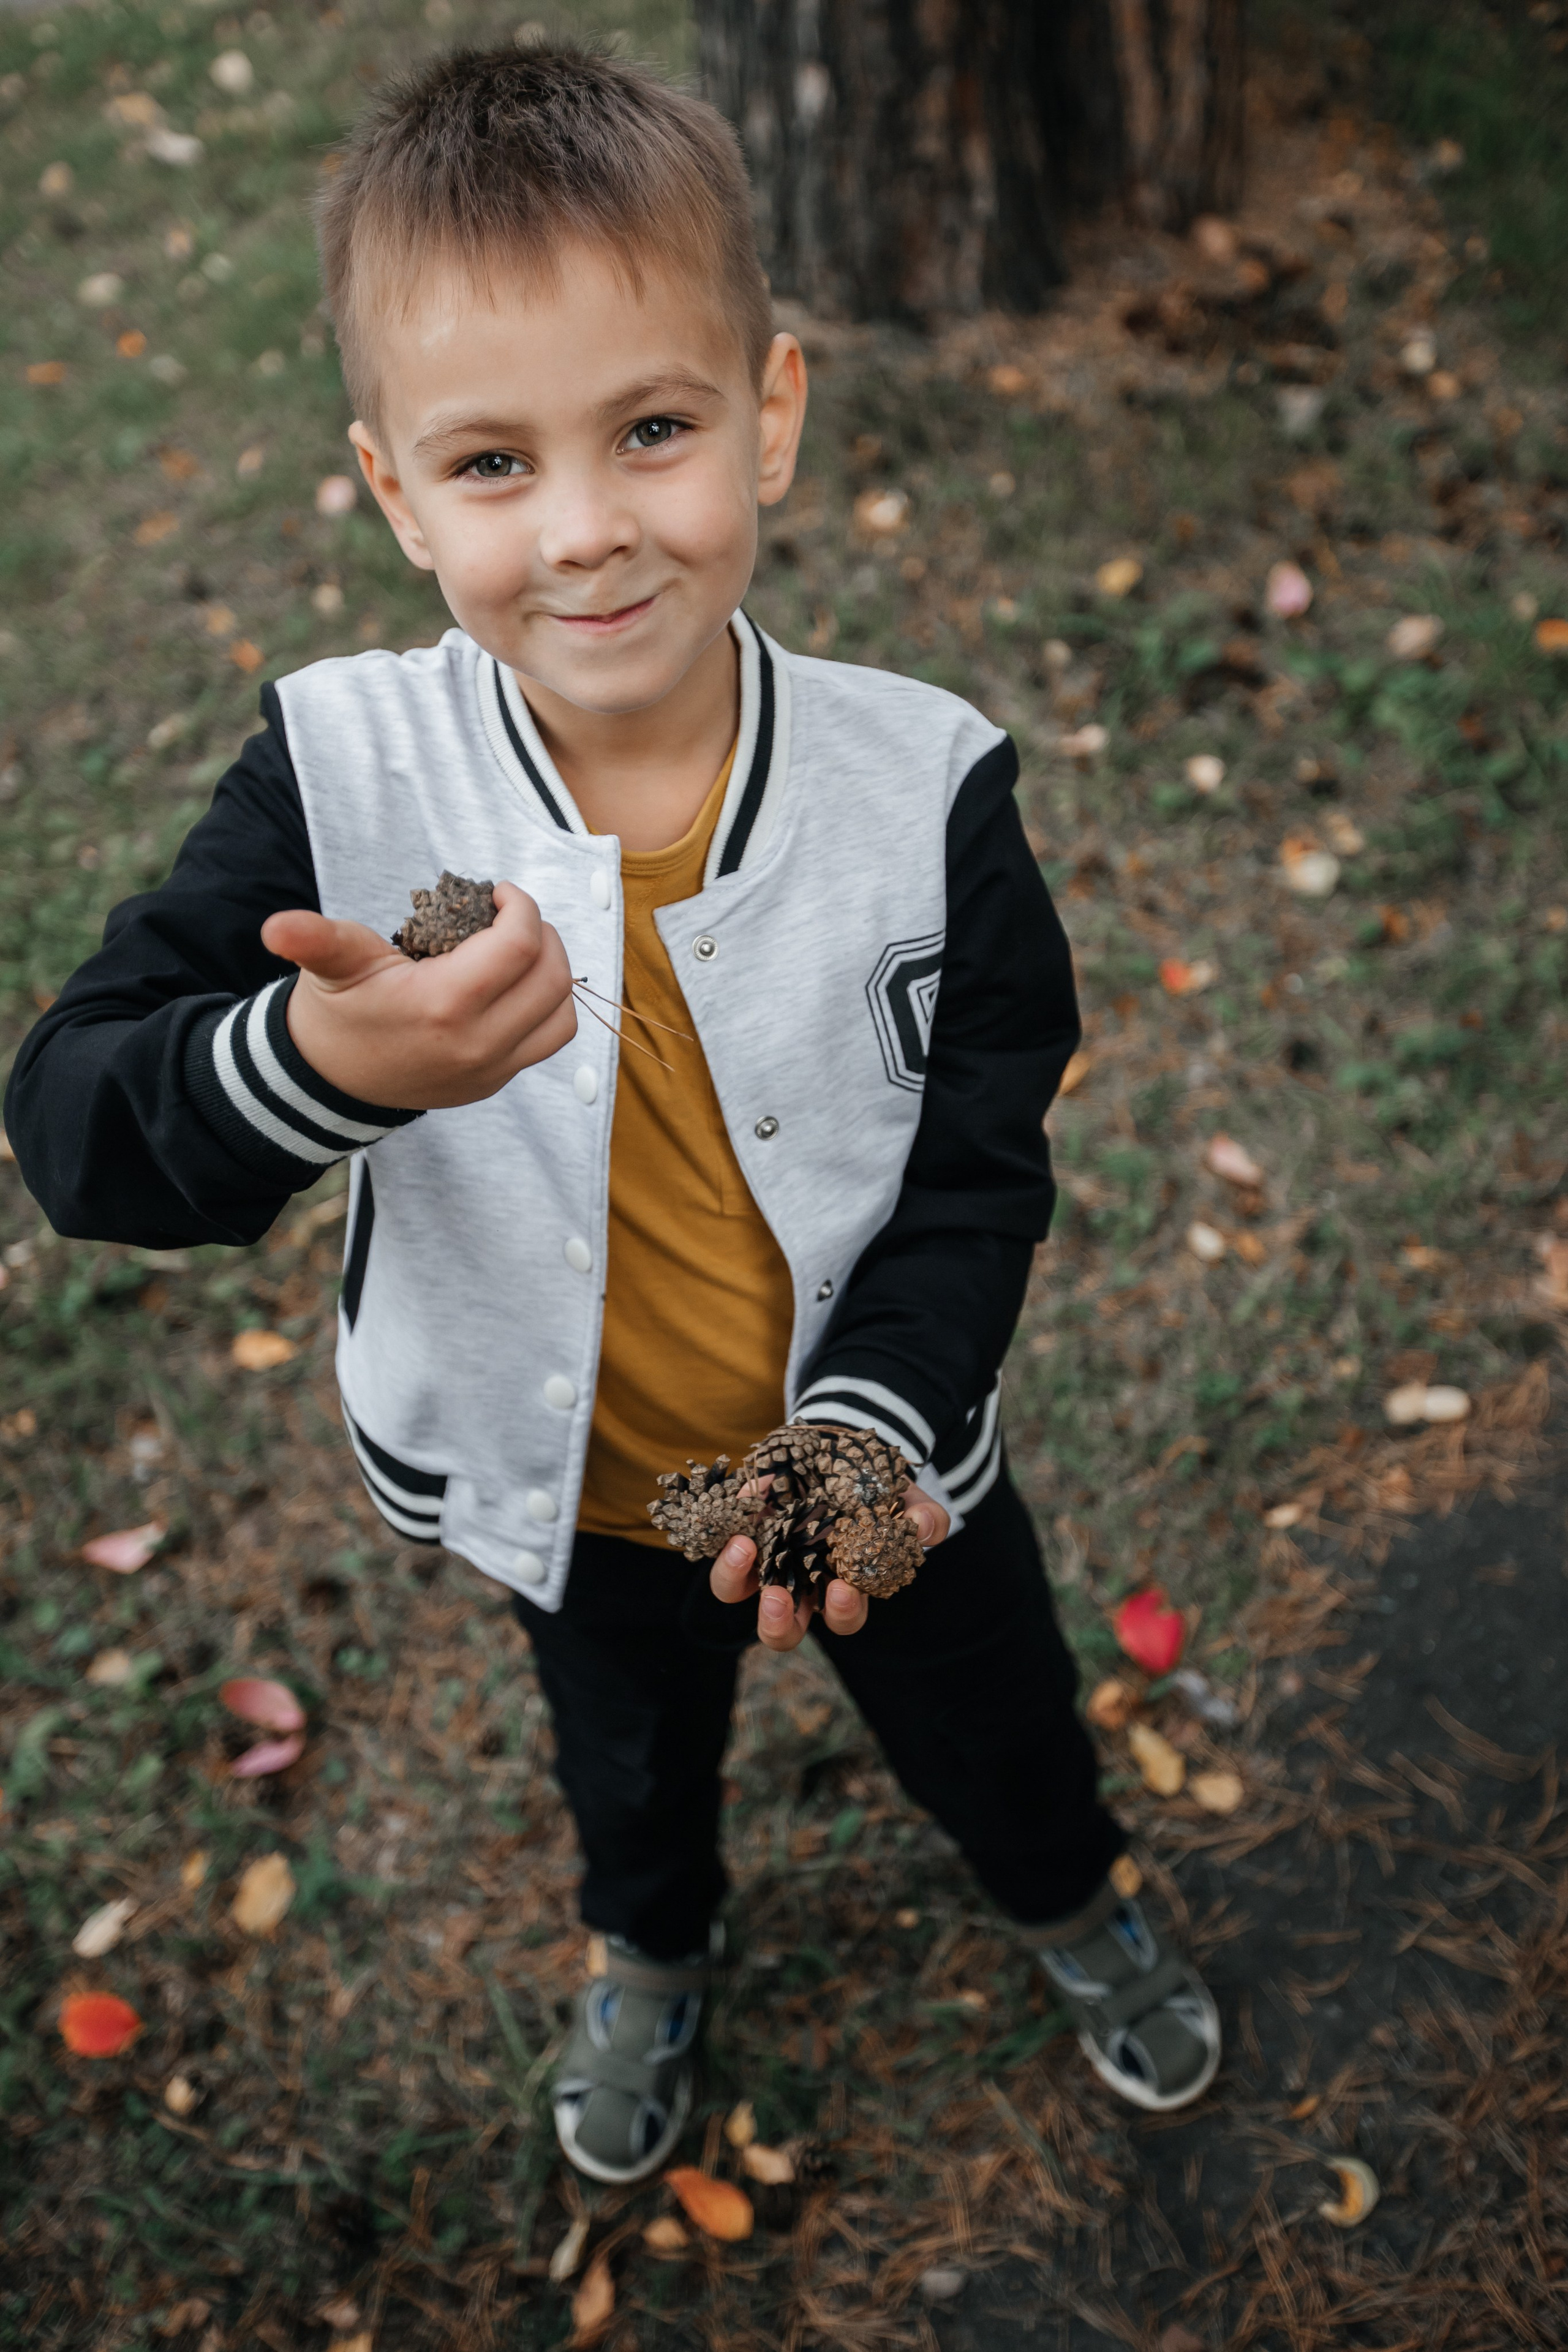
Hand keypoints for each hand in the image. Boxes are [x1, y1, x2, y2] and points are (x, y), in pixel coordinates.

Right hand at [260, 881, 576, 1109]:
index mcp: (443, 1007)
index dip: (521, 906)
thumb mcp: (329, 967)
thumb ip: (314, 940)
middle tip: (515, 915)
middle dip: (542, 933)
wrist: (331, 1080)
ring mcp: (492, 1068)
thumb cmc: (338, 1011)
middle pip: (551, 976)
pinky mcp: (497, 1080)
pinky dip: (549, 1006)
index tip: (500, 893)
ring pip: (561, 1012)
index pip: (520, 945)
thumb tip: (276, 928)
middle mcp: (478, 1044)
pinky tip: (520, 983)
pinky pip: (551, 1039)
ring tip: (523, 947)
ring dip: (552, 970)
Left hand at [709, 1482, 948, 1652]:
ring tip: (743, 1550)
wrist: (840, 1446)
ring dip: (733, 1578)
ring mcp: (763, 1557)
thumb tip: (924, 1529)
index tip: (842, 1589)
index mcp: (842, 1585)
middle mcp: (797, 1581)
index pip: (843, 1616)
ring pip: (736, 1591)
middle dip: (777, 1623)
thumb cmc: (877, 1488)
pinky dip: (722, 1533)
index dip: (842, 1611)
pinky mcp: (740, 1526)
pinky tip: (739, 1509)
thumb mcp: (907, 1499)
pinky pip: (719, 1541)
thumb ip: (924, 1518)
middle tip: (777, 1599)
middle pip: (781, 1629)